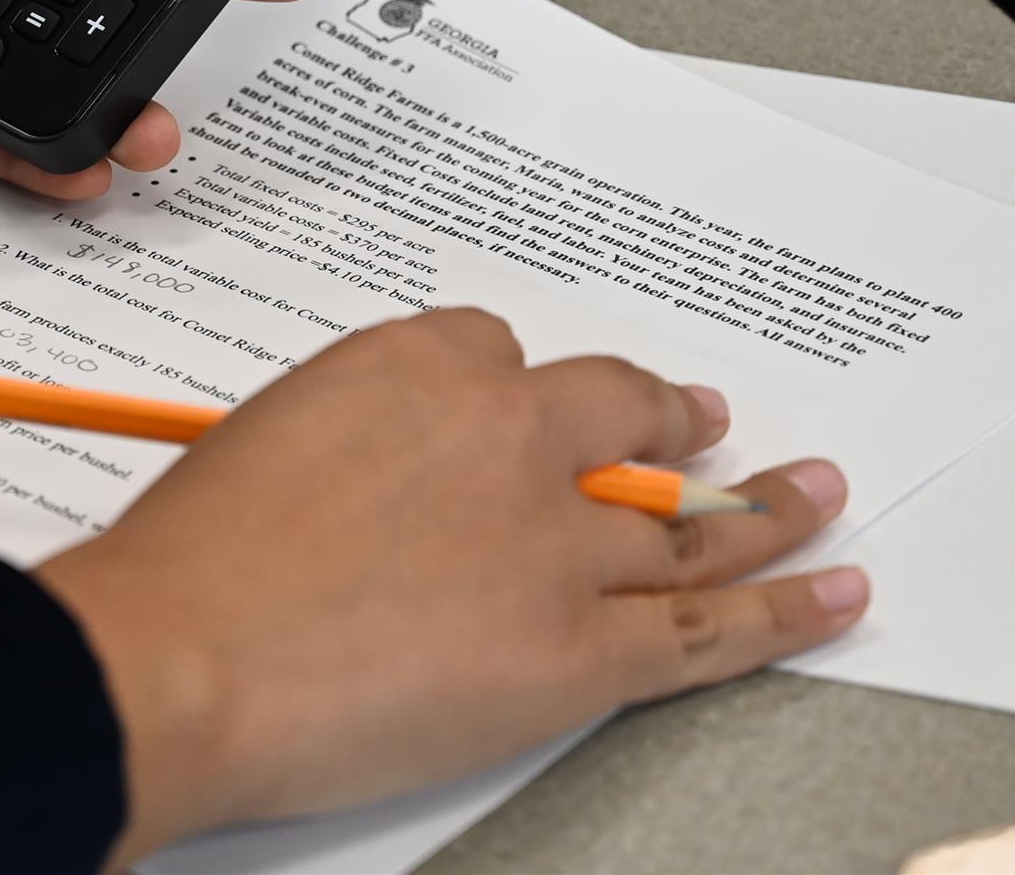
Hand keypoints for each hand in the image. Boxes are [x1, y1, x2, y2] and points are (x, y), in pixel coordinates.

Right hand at [32, 312, 867, 861]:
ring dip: (766, 507)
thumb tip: (384, 476)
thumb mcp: (263, 441)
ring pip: (688, 519)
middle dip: (673, 421)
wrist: (181, 659)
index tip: (529, 412)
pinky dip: (785, 611)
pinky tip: (833, 588)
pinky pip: (706, 629)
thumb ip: (352, 440)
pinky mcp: (579, 653)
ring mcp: (555, 543)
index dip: (523, 395)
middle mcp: (507, 433)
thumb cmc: (190, 565)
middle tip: (709, 423)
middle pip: (624, 412)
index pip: (505, 355)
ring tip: (816, 491)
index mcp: (419, 364)